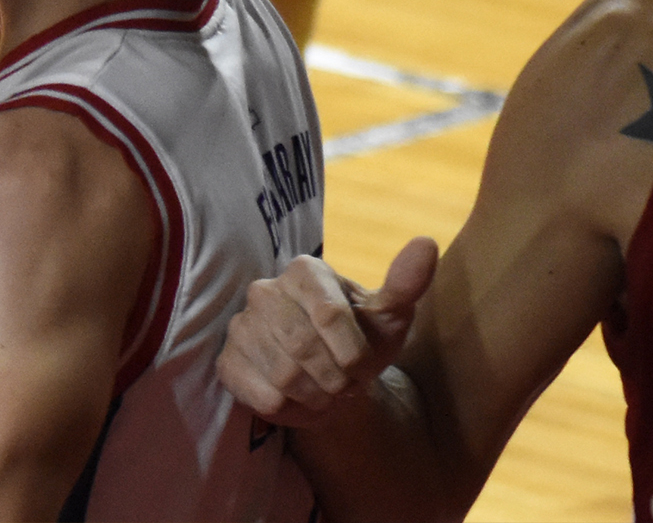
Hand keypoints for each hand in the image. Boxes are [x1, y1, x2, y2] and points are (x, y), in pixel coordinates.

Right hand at [219, 238, 435, 424]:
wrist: (331, 379)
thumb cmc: (361, 342)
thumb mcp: (389, 317)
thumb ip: (406, 282)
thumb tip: (426, 242)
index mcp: (303, 270)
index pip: (330, 315)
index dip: (355, 353)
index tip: (364, 367)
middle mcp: (264, 290)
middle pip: (304, 347)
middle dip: (337, 379)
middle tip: (346, 385)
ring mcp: (240, 325)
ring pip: (284, 376)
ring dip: (317, 397)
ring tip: (325, 393)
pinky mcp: (227, 361)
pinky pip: (264, 396)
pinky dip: (293, 410)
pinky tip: (298, 400)